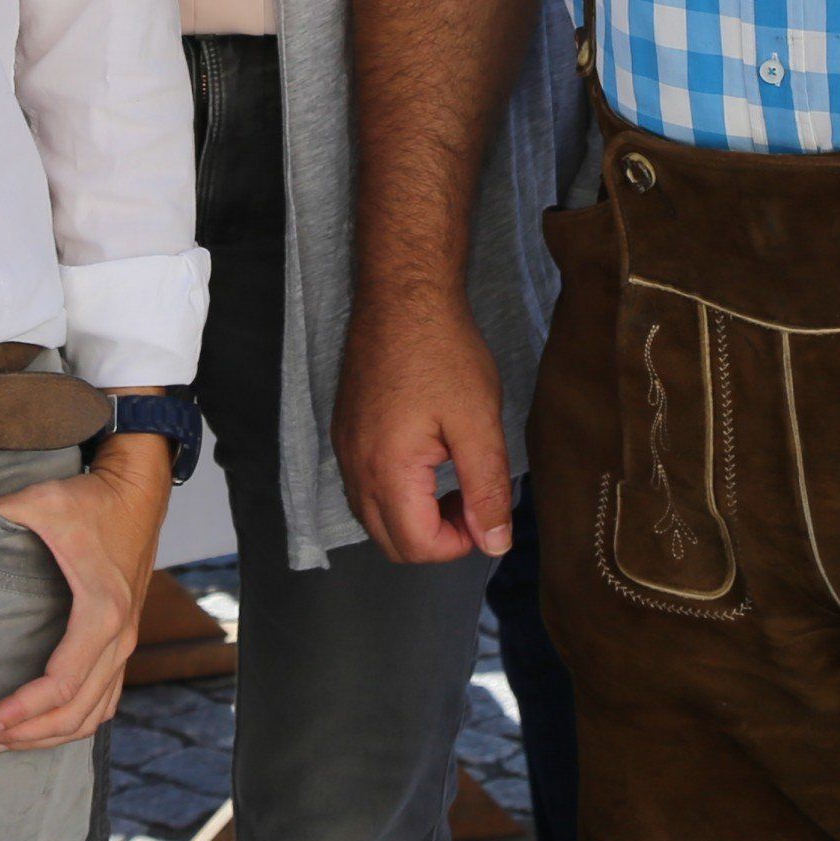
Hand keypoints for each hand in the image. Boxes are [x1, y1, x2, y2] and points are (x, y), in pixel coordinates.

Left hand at [0, 437, 169, 752]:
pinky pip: (103, 701)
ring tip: (1, 740)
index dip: (19, 711)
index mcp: (102, 613)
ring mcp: (126, 644)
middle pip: (73, 714)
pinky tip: (41, 727)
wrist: (138, 490)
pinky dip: (72, 724)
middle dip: (24, 734)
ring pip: (91, 716)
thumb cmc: (91, 498)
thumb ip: (1, 512)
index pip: (59, 685)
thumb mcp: (44, 499)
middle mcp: (119, 638)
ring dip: (47, 736)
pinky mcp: (123, 642)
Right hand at [334, 287, 511, 565]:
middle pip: (390, 541)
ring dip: (413, 518)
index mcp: (386, 470)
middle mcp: (354, 466)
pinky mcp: (345, 428)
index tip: (487, 510)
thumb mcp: (479, 422)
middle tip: (471, 500)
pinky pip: (363, 485)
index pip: (417, 547)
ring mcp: (344, 447)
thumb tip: (495, 544)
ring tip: (452, 481)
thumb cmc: (443, 351)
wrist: (403, 293)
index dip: (460, 544)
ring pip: (372, 516)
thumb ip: (487, 490)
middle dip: (435, 538)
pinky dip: (394, 494)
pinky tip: (426, 460)